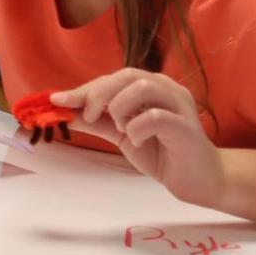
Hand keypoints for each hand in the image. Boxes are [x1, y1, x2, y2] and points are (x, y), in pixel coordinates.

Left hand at [52, 70, 224, 205]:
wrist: (198, 179)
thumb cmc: (161, 152)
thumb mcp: (121, 133)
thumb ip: (96, 121)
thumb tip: (63, 111)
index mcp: (152, 86)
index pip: (113, 78)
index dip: (84, 89)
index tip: (57, 101)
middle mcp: (167, 89)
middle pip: (127, 75)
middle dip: (98, 94)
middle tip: (88, 117)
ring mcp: (179, 105)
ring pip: (142, 87)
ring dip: (120, 108)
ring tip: (122, 129)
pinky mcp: (186, 127)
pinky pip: (155, 117)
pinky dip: (137, 128)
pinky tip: (137, 141)